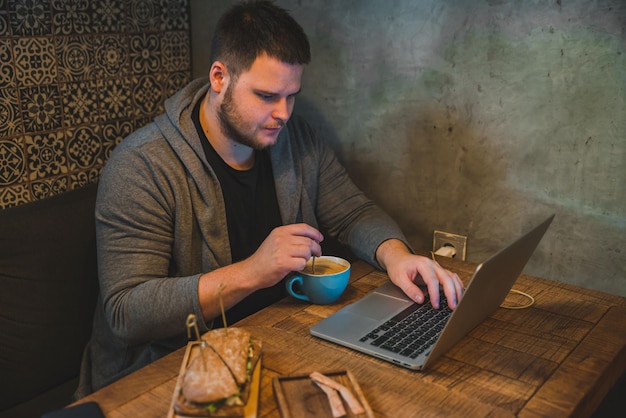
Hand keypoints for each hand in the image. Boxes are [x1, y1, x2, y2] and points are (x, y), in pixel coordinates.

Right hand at [198, 223, 322, 319]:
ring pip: (307, 251)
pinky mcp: (283, 263)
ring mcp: (282, 250)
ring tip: (302, 261)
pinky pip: (302, 263)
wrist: (251, 272)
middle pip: (308, 240)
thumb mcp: (275, 241)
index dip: (315, 233)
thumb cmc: (264, 259)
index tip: (320, 238)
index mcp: (280, 231)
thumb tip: (309, 239)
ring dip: (308, 258)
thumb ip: (289, 238)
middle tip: (316, 254)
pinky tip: (296, 267)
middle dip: (316, 248)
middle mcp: (281, 239)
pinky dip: (302, 266)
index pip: (304, 228)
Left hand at [376, 240, 463, 308]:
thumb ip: (409, 289)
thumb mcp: (399, 278)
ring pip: (452, 278)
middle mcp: (433, 265)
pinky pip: (452, 278)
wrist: (398, 257)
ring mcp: (437, 268)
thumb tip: (420, 299)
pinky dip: (457, 286)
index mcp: (423, 264)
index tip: (436, 305)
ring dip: (457, 290)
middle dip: (451, 293)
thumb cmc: (398, 266)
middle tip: (453, 306)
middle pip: (447, 278)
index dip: (435, 294)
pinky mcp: (439, 272)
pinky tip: (459, 294)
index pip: (432, 280)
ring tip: (458, 303)